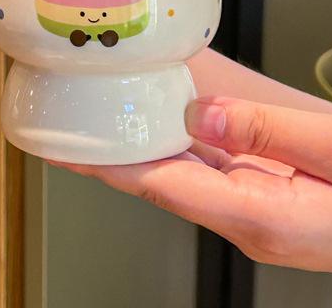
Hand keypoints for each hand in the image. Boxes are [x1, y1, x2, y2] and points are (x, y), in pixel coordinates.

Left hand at [52, 97, 331, 271]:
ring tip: (101, 114)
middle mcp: (248, 219)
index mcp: (259, 216)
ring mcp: (258, 210)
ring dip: (141, 146)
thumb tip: (200, 113)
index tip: (61, 146)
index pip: (157, 185)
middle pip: (160, 180)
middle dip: (112, 153)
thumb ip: (269, 133)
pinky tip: (161, 119)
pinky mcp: (269, 197)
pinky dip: (178, 143)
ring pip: (182, 173)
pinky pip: (209, 167)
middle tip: (67, 119)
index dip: (104, 164)